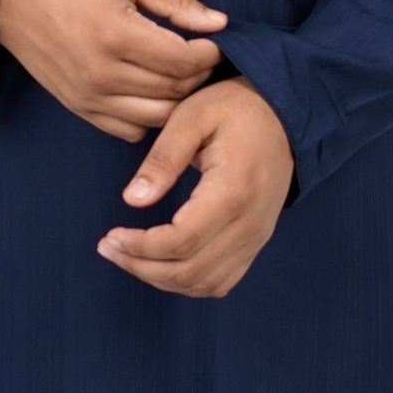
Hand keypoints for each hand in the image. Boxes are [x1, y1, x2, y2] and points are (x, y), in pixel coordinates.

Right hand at [0, 0, 228, 138]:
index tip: (214, 38)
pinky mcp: (78, 107)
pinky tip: (151, 89)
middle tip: (202, 51)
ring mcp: (88, 96)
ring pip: (157, 117)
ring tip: (180, 71)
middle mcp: (102, 73)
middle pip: (175, 90)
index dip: (210, 52)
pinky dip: (149, 116)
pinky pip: (128, 129)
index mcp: (116, 34)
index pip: (184, 60)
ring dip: (178, 98)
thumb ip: (174, 0)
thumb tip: (217, 24)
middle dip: (200, 72)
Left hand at [95, 77, 295, 296]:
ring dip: (160, 278)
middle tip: (107, 248)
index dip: (140, 247)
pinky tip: (159, 264)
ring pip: (203, 283)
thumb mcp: (192, 117)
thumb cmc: (234, 109)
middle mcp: (250, 224)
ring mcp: (256, 237)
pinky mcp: (256, 242)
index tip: (110, 236)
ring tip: (127, 257)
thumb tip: (132, 200)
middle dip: (140, 266)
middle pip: (189, 270)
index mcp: (232, 192)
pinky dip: (186, 282)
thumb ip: (162, 159)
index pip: (181, 241)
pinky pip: (221, 281)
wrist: (284, 114)